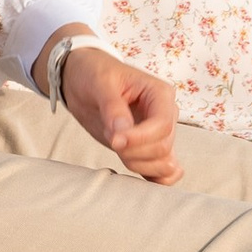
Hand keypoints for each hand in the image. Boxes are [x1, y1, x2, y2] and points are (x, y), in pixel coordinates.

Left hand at [61, 46, 182, 182]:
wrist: (85, 80)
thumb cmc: (95, 74)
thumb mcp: (100, 83)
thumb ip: (113, 108)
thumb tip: (122, 136)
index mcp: (160, 94)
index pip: (162, 125)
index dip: (140, 138)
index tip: (115, 140)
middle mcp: (166, 114)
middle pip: (163, 146)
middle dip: (135, 152)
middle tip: (111, 140)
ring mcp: (159, 133)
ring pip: (164, 162)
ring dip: (139, 164)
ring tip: (116, 145)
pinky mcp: (149, 148)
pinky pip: (166, 172)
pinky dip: (154, 177)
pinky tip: (135, 168)